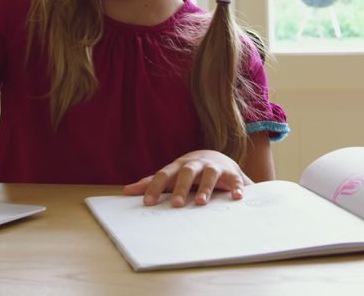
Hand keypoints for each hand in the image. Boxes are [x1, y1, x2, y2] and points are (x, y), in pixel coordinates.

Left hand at [123, 150, 253, 207]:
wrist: (217, 158)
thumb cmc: (188, 171)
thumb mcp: (170, 175)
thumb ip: (151, 183)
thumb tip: (126, 191)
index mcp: (178, 167)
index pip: (164, 175)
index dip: (156, 188)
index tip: (148, 203)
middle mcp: (196, 165)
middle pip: (187, 173)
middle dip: (181, 188)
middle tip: (176, 205)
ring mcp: (214, 168)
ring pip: (210, 175)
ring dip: (206, 188)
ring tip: (200, 204)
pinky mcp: (231, 175)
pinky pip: (235, 180)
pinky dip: (237, 188)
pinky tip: (237, 198)